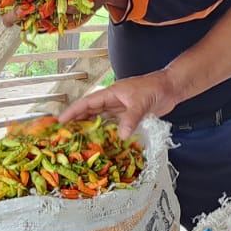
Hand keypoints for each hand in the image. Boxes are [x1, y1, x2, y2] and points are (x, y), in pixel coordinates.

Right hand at [58, 71, 181, 138]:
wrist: (170, 88)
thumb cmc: (154, 88)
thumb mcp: (141, 103)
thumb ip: (130, 119)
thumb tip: (121, 136)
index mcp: (110, 93)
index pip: (87, 103)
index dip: (73, 112)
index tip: (60, 121)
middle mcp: (112, 101)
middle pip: (90, 112)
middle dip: (77, 122)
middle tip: (65, 135)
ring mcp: (119, 109)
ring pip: (100, 119)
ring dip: (90, 128)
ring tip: (78, 141)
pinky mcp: (128, 116)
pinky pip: (113, 125)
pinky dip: (106, 133)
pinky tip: (101, 142)